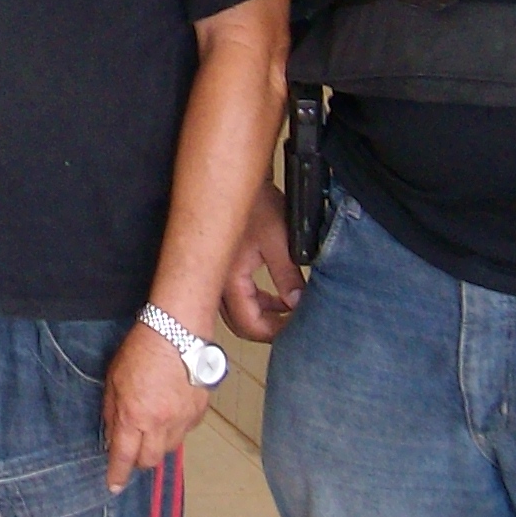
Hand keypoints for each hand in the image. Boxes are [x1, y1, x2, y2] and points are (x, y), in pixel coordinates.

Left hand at [104, 324, 211, 493]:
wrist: (177, 332)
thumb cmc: (141, 350)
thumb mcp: (113, 380)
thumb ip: (113, 412)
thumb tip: (113, 435)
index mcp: (134, 416)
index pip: (125, 457)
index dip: (118, 474)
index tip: (114, 485)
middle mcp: (160, 422)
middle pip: (150, 460)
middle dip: (139, 460)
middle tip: (133, 448)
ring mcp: (183, 419)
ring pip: (169, 448)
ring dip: (158, 444)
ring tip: (152, 425)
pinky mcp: (199, 411)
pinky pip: (185, 431)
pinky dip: (175, 428)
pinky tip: (169, 411)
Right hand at [221, 181, 303, 343]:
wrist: (239, 184)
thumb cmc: (256, 205)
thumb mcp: (281, 242)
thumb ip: (289, 276)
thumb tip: (298, 303)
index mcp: (230, 280)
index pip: (249, 324)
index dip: (274, 332)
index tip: (295, 329)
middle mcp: (217, 283)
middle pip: (240, 325)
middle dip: (268, 329)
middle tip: (292, 326)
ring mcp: (217, 277)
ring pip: (238, 313)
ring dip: (263, 316)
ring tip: (288, 312)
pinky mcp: (222, 270)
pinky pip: (238, 299)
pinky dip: (258, 303)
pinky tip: (276, 297)